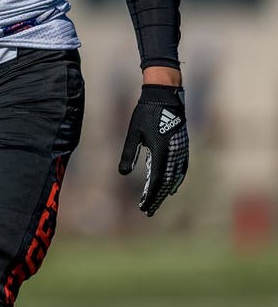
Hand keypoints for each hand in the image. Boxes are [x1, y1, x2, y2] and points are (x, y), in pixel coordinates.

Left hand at [118, 84, 188, 215]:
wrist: (165, 96)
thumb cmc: (146, 113)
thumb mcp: (134, 133)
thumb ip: (129, 153)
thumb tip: (123, 173)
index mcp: (160, 151)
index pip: (156, 181)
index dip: (150, 196)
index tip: (143, 207)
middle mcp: (173, 154)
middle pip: (166, 183)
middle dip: (157, 198)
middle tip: (148, 210)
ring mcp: (180, 150)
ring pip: (175, 177)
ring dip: (166, 190)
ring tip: (157, 201)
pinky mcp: (183, 146)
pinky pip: (181, 168)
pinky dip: (176, 180)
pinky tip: (171, 186)